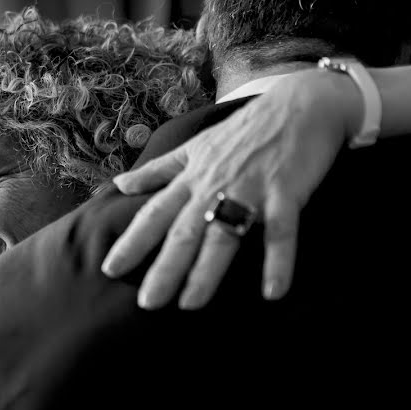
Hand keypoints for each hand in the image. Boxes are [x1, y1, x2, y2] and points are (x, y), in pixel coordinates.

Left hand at [101, 69, 362, 309]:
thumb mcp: (196, 146)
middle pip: (184, 232)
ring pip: (223, 235)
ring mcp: (250, 189)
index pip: (155, 213)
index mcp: (193, 176)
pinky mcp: (285, 192)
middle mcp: (215, 184)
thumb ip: (160, 170)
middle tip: (147, 303)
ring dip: (206, 271)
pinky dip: (278, 262)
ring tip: (191, 305)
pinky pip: (281, 233)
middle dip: (164, 268)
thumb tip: (120, 184)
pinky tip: (273, 293)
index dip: (132, 241)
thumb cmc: (246, 130)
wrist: (300, 105)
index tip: (110, 269)